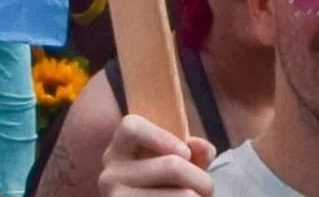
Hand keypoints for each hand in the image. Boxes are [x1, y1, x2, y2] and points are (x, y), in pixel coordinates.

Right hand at [100, 114, 215, 196]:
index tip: (185, 153)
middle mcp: (111, 175)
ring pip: (183, 195)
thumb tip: (204, 148)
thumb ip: (190, 151)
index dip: (162, 136)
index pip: (131, 128)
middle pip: (172, 166)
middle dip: (202, 179)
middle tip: (208, 189)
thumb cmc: (160, 186)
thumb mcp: (170, 163)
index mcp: (118, 151)